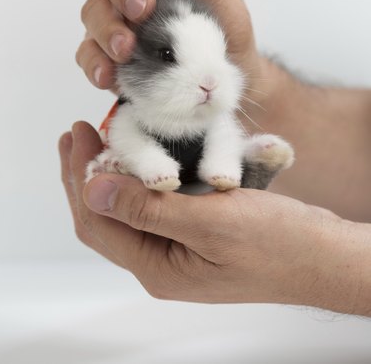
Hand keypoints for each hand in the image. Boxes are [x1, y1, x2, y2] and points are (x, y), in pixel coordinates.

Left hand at [59, 121, 365, 312]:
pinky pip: (155, 203)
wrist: (322, 256)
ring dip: (113, 171)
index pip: (97, 221)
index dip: (79, 177)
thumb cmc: (276, 243)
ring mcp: (178, 248)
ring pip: (129, 207)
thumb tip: (93, 190)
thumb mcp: (211, 222)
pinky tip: (143, 152)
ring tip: (102, 136)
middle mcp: (160, 261)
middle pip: (106, 216)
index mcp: (156, 267)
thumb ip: (149, 209)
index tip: (75, 135)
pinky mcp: (195, 232)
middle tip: (77, 131)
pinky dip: (143, 176)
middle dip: (87, 173)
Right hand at [76, 0, 271, 111]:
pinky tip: (108, 74)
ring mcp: (119, 14)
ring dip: (106, 26)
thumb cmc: (227, 33)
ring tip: (127, 49)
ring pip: (93, 7)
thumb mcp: (228, 6)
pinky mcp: (110, 49)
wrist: (225, 81)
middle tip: (141, 10)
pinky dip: (95, 62)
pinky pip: (89, 51)